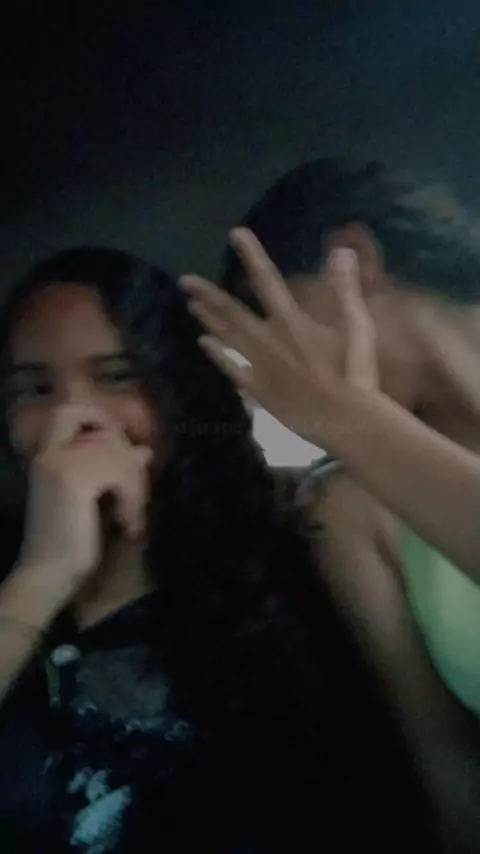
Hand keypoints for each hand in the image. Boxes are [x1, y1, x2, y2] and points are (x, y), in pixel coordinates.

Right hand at [18, 405, 151, 596]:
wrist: (45, 577)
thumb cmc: (69, 543)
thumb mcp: (94, 499)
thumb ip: (112, 470)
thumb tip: (145, 450)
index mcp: (46, 455)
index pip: (70, 410)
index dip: (101, 419)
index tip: (122, 451)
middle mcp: (49, 453)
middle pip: (106, 432)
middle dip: (130, 462)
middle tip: (136, 498)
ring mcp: (60, 464)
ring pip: (117, 452)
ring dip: (135, 485)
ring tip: (132, 518)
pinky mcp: (74, 481)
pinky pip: (119, 472)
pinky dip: (132, 499)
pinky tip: (128, 525)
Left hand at [179, 227, 377, 446]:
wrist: (345, 421)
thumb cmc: (355, 373)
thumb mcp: (357, 327)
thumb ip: (345, 289)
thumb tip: (342, 251)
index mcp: (291, 322)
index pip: (267, 280)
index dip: (251, 255)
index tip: (236, 234)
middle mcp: (268, 340)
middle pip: (232, 312)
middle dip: (208, 294)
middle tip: (185, 280)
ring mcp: (259, 366)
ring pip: (227, 337)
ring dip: (208, 319)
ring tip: (191, 305)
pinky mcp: (258, 390)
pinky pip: (232, 369)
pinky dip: (217, 354)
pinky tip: (203, 342)